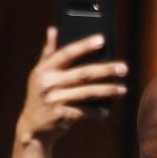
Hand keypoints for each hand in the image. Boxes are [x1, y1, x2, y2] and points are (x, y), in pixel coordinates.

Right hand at [15, 27, 127, 146]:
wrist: (32, 128)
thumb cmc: (40, 97)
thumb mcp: (39, 75)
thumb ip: (48, 54)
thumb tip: (53, 29)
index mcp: (44, 70)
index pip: (66, 53)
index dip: (84, 46)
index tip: (102, 40)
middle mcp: (48, 83)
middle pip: (83, 73)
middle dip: (106, 70)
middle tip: (124, 68)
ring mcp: (54, 99)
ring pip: (87, 92)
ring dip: (108, 91)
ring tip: (123, 90)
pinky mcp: (61, 115)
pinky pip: (85, 112)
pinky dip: (97, 112)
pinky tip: (106, 111)